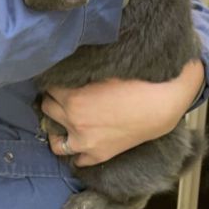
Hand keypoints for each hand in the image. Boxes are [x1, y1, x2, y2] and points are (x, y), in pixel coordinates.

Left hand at [41, 60, 203, 166]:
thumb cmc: (135, 81)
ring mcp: (84, 141)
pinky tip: (77, 140)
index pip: (49, 86)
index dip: (54, 80)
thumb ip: (84, 64)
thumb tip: (74, 48)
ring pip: (54, 139)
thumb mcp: (104, 68)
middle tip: (62, 94)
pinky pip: (76, 159)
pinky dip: (74, 152)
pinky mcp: (98, 155)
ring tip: (63, 118)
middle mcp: (73, 120)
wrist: (160, 105)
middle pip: (47, 107)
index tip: (58, 77)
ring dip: (57, 126)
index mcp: (72, 97)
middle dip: (53, 99)